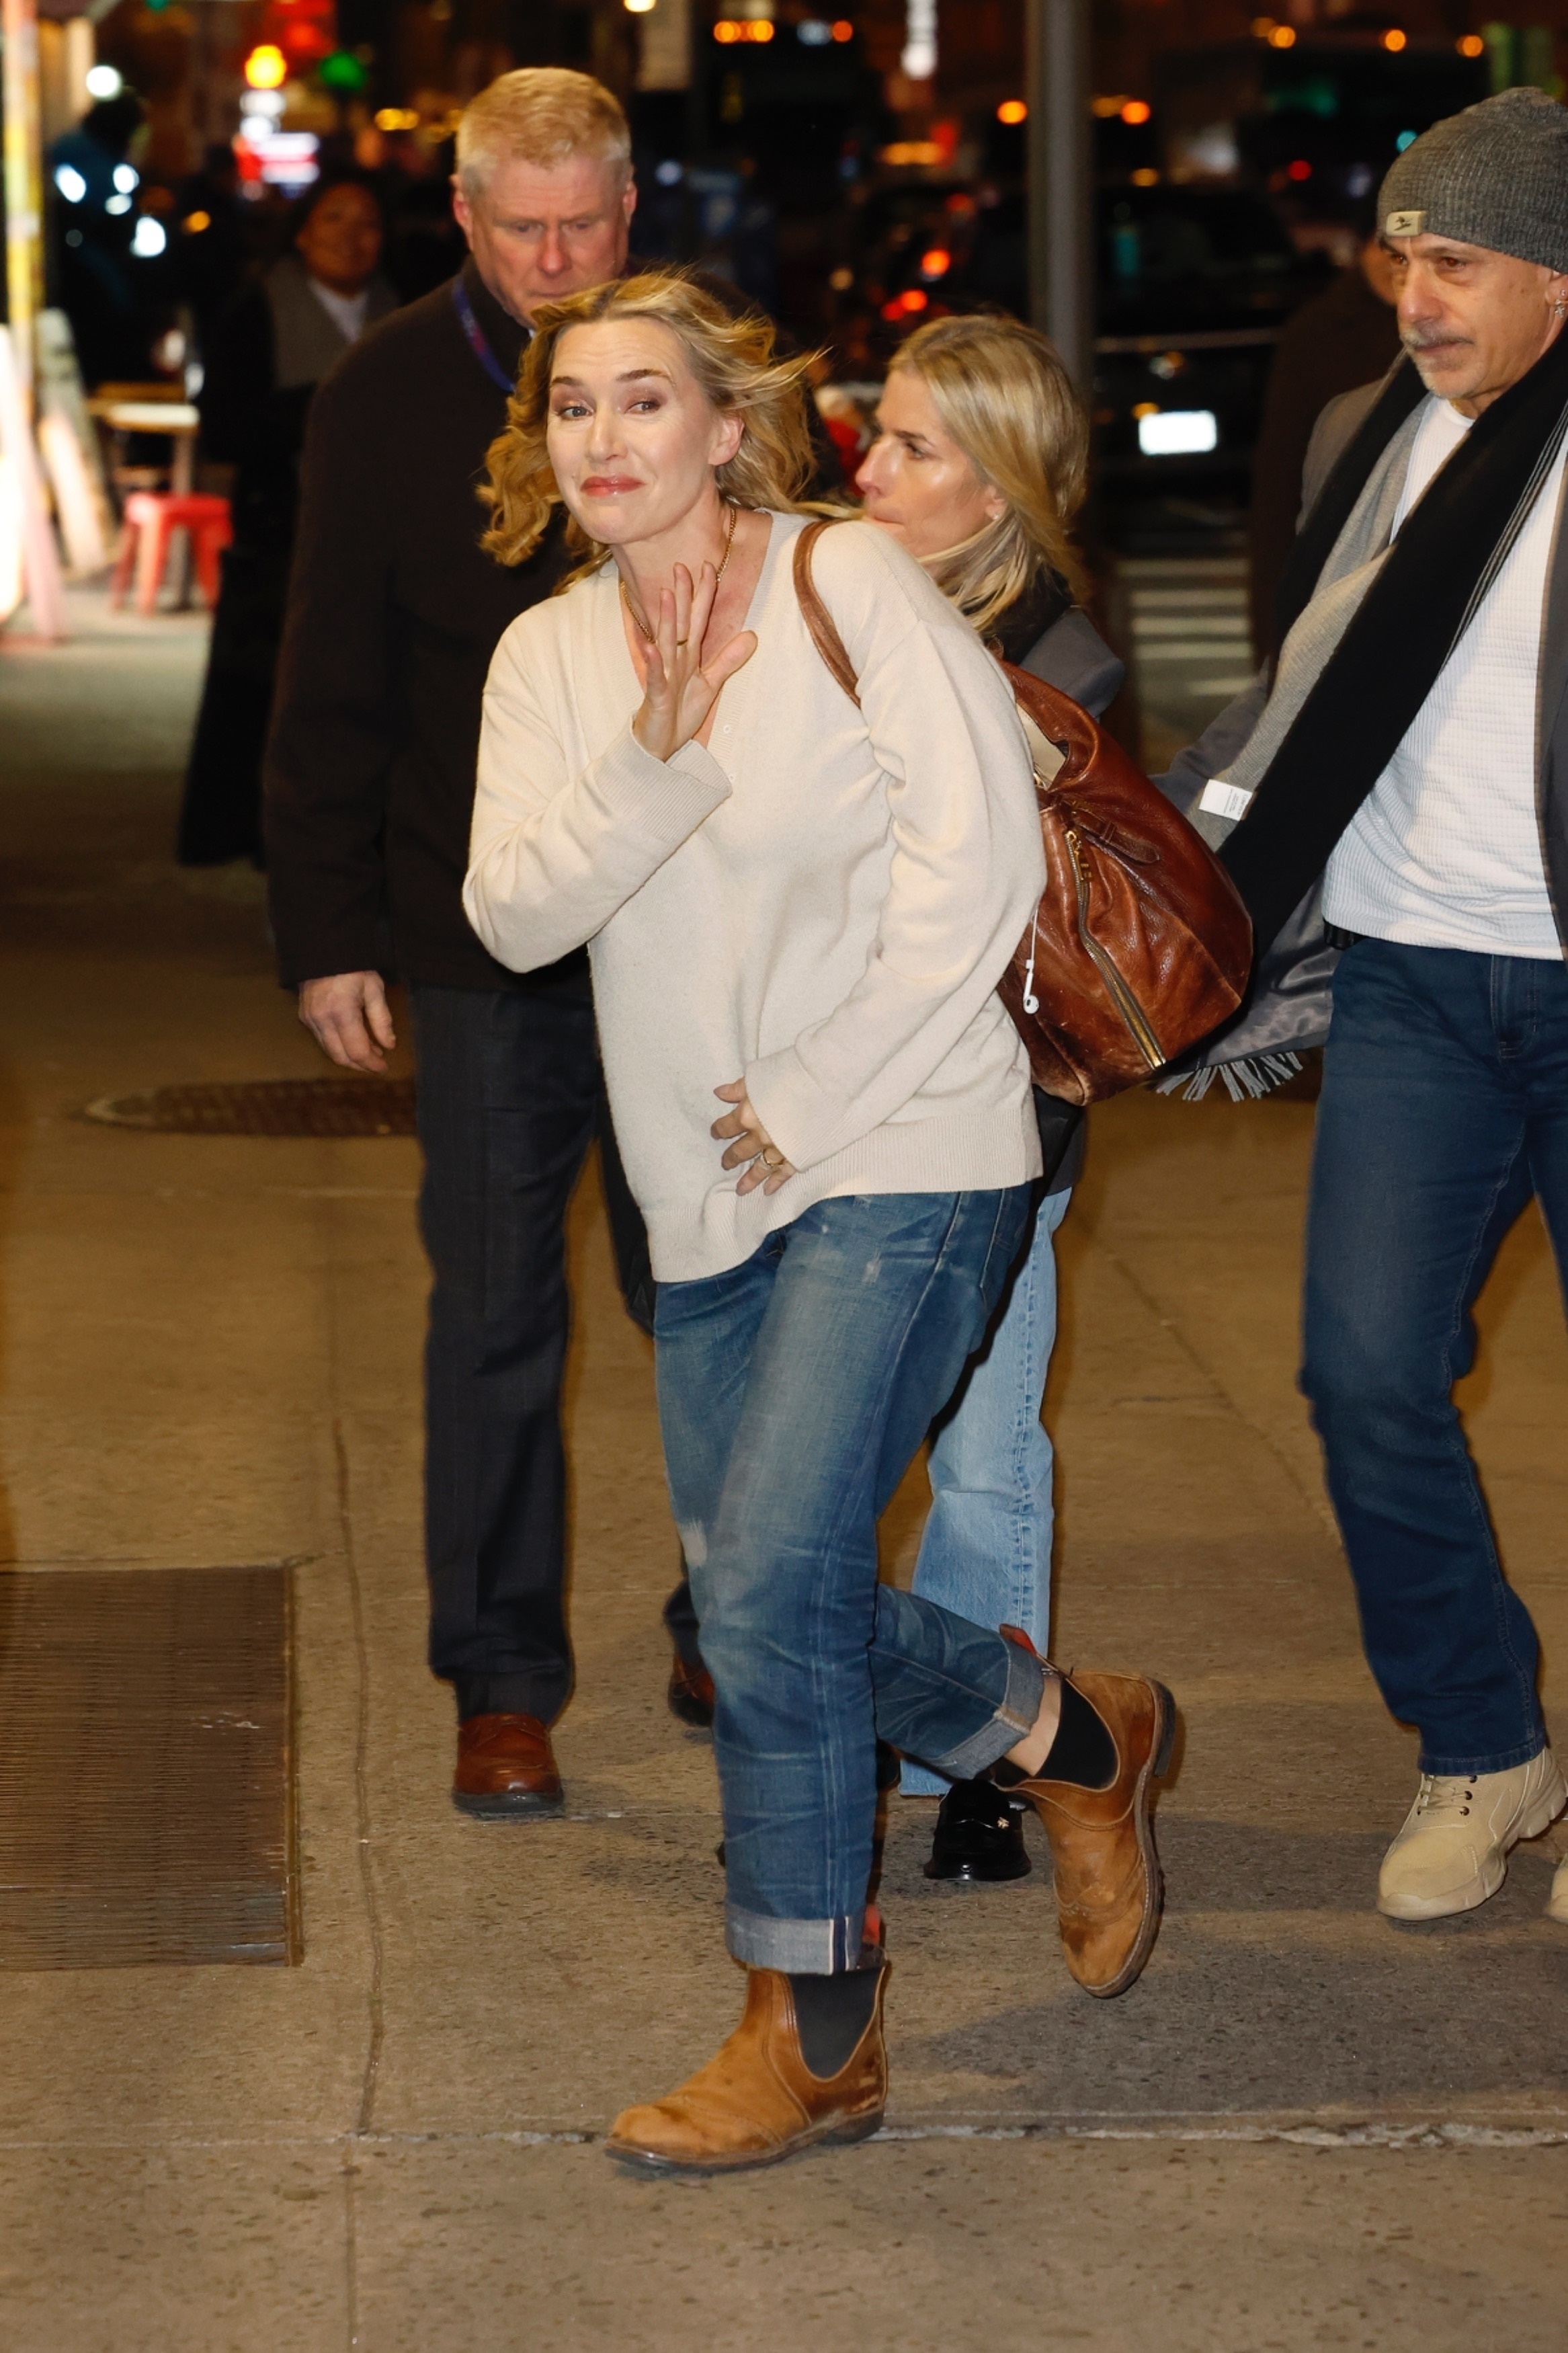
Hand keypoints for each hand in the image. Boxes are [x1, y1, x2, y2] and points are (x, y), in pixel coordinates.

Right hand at [299, 971, 396, 1073]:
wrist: (323, 950)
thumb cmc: (353, 967)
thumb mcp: (374, 989)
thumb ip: (382, 1020)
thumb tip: (389, 1045)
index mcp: (342, 1012)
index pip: (357, 1051)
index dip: (372, 1064)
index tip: (384, 1068)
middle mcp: (322, 1019)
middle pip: (340, 1057)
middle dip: (360, 1065)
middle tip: (377, 1065)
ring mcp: (310, 1019)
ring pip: (330, 1051)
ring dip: (350, 1057)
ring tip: (369, 1052)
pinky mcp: (305, 1017)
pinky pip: (322, 1040)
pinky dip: (338, 1046)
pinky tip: (353, 1040)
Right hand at [630, 560, 755, 764]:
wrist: (658, 744)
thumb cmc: (677, 712)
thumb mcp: (710, 684)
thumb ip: (728, 659)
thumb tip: (753, 635)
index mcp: (688, 656)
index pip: (696, 619)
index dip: (702, 595)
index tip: (708, 566)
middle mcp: (674, 661)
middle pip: (679, 623)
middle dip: (680, 596)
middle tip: (680, 565)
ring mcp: (663, 676)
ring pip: (666, 644)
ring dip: (665, 620)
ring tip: (665, 594)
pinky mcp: (656, 697)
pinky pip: (655, 678)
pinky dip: (653, 663)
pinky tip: (651, 648)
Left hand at [712, 1079, 796, 1195]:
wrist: (825, 1083)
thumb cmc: (791, 1074)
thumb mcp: (759, 1076)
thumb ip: (737, 1089)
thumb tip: (719, 1093)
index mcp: (747, 1115)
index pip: (726, 1127)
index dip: (718, 1130)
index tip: (716, 1132)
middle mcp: (760, 1136)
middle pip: (740, 1151)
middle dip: (730, 1158)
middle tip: (725, 1164)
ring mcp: (779, 1149)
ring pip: (759, 1168)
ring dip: (749, 1179)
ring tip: (740, 1189)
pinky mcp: (798, 1156)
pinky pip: (783, 1174)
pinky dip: (775, 1183)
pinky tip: (768, 1191)